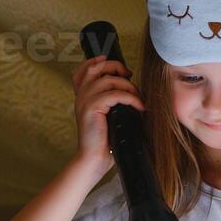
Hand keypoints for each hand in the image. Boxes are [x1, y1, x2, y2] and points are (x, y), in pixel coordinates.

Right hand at [72, 54, 143, 173]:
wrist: (93, 159)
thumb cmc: (104, 141)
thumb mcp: (107, 117)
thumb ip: (112, 102)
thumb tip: (131, 90)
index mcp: (82, 97)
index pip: (83, 70)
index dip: (97, 61)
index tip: (116, 65)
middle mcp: (80, 96)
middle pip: (95, 68)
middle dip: (115, 67)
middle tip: (129, 76)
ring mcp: (84, 101)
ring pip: (108, 80)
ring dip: (128, 86)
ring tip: (138, 98)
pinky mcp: (91, 108)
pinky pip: (115, 94)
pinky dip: (130, 98)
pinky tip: (139, 106)